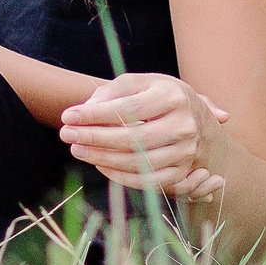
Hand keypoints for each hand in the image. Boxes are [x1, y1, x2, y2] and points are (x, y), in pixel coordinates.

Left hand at [58, 73, 230, 200]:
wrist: (198, 118)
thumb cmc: (161, 96)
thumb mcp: (143, 82)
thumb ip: (115, 90)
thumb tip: (89, 108)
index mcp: (174, 97)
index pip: (129, 109)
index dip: (95, 114)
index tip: (68, 116)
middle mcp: (184, 126)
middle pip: (133, 139)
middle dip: (94, 138)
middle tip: (66, 135)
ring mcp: (185, 152)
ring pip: (138, 163)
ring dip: (102, 158)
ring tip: (77, 149)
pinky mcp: (181, 172)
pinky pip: (147, 181)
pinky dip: (119, 176)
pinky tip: (99, 164)